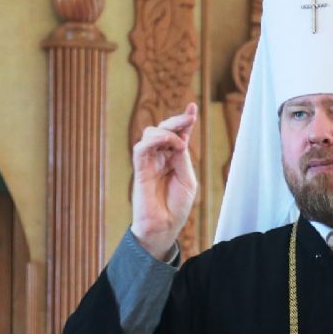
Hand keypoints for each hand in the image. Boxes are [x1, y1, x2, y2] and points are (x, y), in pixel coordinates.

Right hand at [130, 104, 198, 260]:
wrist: (165, 227)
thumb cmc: (176, 206)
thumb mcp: (187, 180)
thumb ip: (182, 159)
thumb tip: (179, 140)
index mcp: (174, 159)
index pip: (178, 134)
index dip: (184, 120)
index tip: (193, 106)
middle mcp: (160, 157)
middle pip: (164, 129)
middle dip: (177, 120)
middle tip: (189, 117)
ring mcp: (149, 162)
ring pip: (150, 133)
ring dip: (166, 132)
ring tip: (179, 143)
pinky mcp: (139, 170)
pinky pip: (140, 148)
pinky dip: (153, 141)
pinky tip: (167, 142)